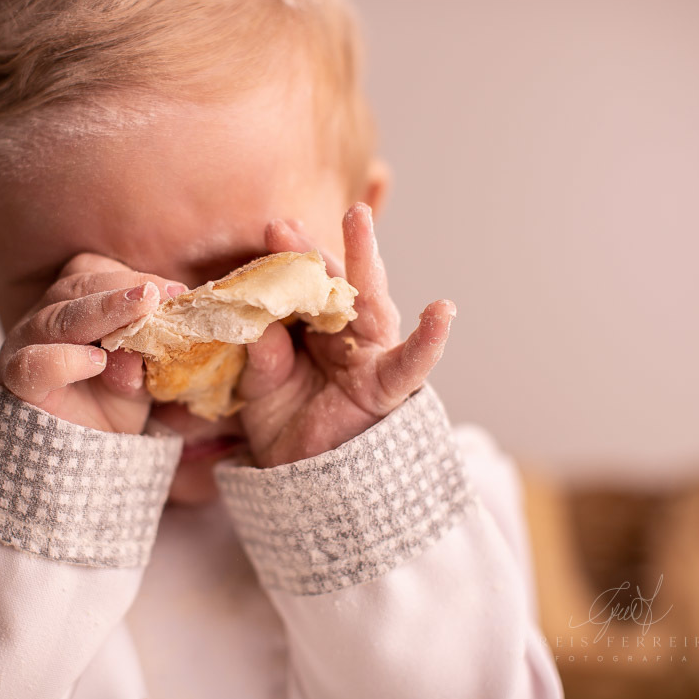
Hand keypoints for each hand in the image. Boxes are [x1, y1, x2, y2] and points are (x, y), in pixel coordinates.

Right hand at [0, 253, 183, 433]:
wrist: (82, 458)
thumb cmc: (111, 404)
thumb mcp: (140, 378)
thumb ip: (145, 360)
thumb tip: (149, 343)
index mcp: (73, 304)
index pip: (91, 271)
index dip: (131, 275)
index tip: (175, 291)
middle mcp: (44, 318)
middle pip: (75, 286)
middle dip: (120, 288)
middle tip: (157, 296)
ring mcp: (24, 347)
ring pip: (54, 318)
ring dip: (100, 312)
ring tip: (139, 317)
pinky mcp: (16, 382)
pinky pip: (31, 364)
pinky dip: (64, 359)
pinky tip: (96, 362)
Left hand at [237, 203, 455, 467]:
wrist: (306, 480)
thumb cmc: (287, 426)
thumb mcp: (260, 391)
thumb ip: (259, 360)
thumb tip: (255, 325)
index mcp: (308, 329)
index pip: (296, 288)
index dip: (283, 260)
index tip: (268, 230)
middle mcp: (340, 333)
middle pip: (330, 284)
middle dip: (312, 250)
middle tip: (283, 220)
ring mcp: (368, 355)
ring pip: (369, 302)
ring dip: (364, 258)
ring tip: (357, 217)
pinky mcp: (388, 385)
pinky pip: (413, 362)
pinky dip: (430, 339)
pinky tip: (442, 310)